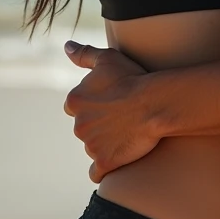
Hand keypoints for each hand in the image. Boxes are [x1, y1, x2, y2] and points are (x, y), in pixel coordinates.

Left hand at [63, 41, 159, 182]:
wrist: (153, 102)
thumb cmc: (132, 77)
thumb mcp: (107, 58)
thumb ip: (84, 54)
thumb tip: (66, 46)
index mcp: (74, 101)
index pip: (76, 107)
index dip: (94, 104)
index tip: (110, 102)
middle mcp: (77, 125)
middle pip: (85, 127)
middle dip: (98, 124)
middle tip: (121, 117)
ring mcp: (90, 145)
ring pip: (93, 147)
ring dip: (105, 143)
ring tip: (126, 134)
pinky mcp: (104, 161)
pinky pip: (97, 172)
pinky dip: (104, 168)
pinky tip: (115, 162)